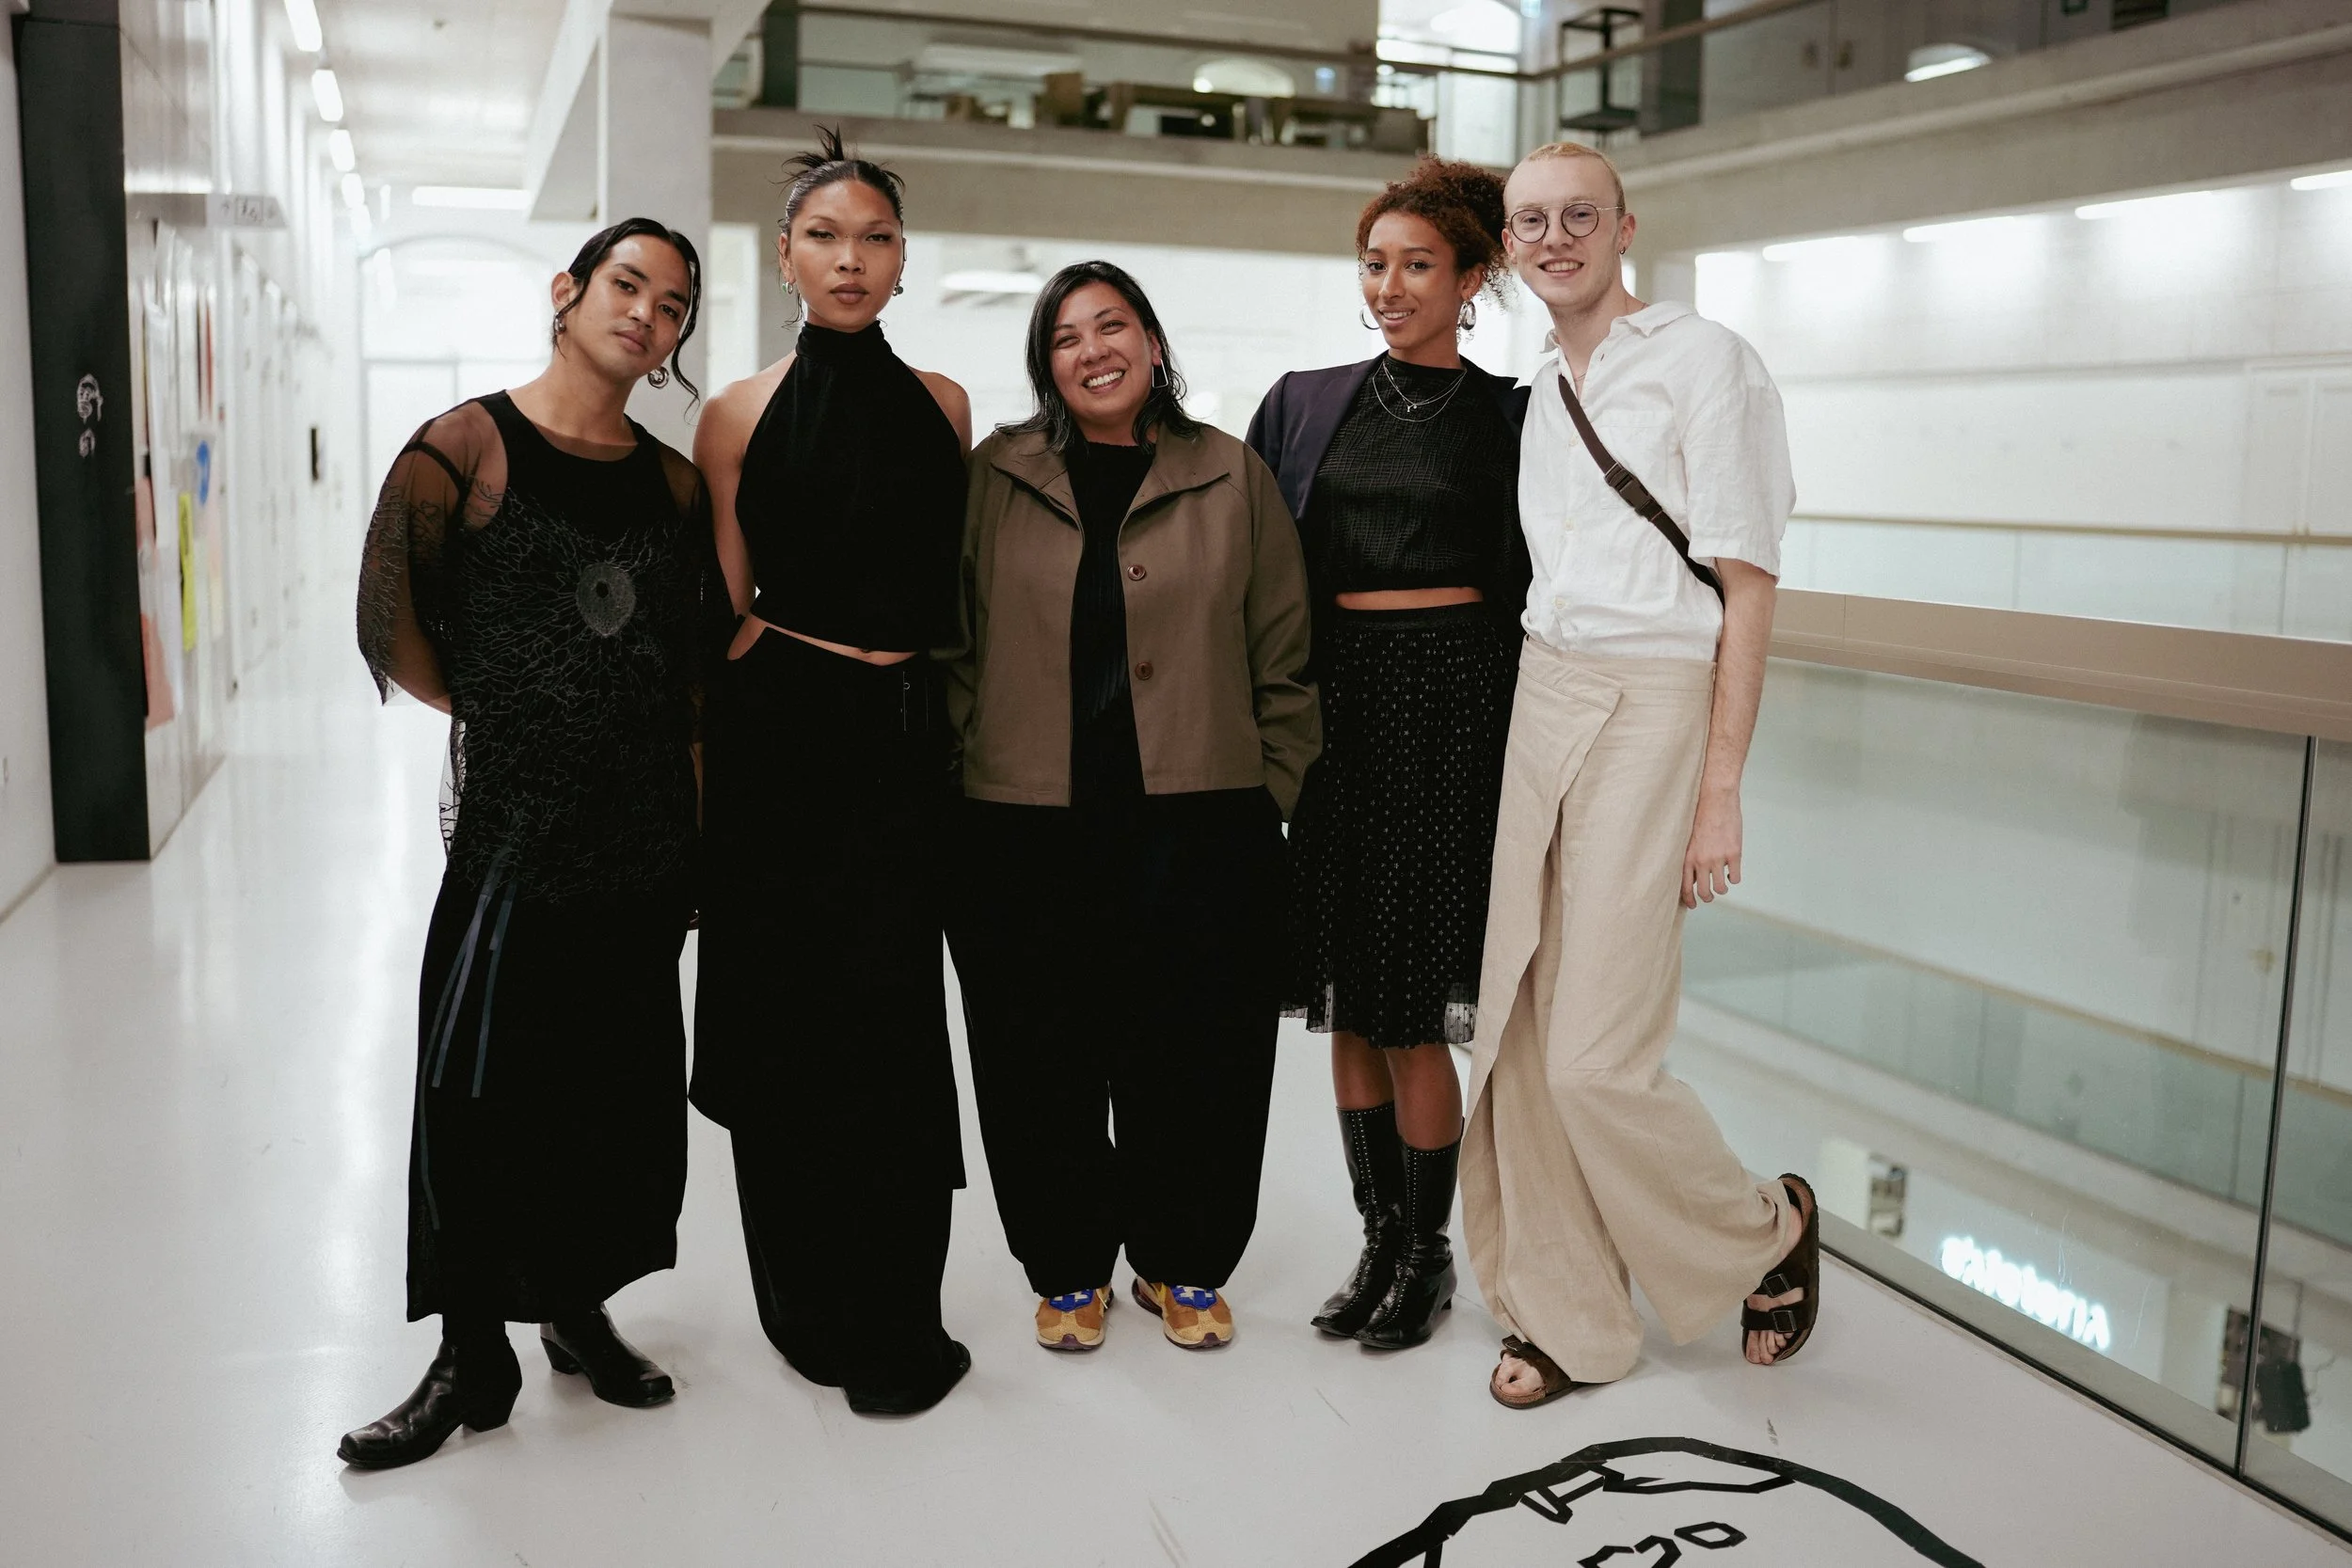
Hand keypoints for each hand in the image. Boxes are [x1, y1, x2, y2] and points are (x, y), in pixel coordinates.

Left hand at [1681, 790, 1741, 909]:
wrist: (1716, 800)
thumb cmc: (1701, 818)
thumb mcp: (1689, 840)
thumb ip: (1691, 858)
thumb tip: (1694, 877)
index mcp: (1687, 858)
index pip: (1685, 887)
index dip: (1689, 900)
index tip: (1693, 905)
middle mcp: (1701, 861)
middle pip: (1704, 892)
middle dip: (1707, 897)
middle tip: (1710, 896)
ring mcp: (1718, 858)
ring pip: (1721, 888)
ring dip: (1722, 889)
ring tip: (1722, 884)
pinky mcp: (1734, 854)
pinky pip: (1735, 878)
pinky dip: (1733, 878)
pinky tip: (1731, 872)